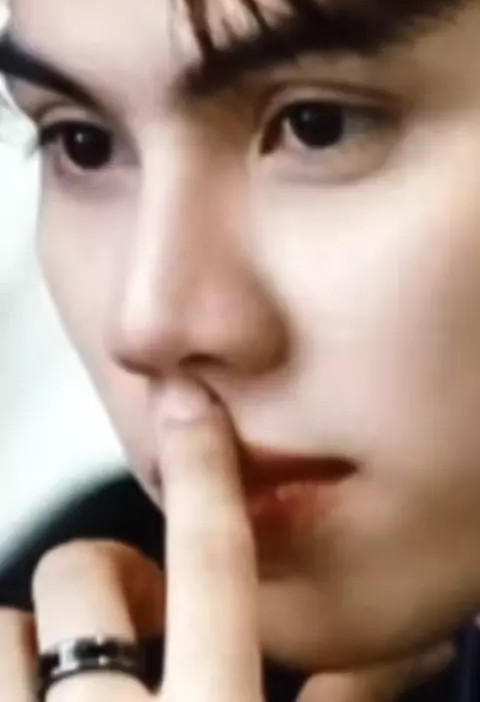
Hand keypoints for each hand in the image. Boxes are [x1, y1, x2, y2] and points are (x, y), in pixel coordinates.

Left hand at [0, 401, 452, 700]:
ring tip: (57, 684)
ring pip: (1, 630)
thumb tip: (380, 653)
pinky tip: (28, 701)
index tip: (191, 404)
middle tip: (122, 615)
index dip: (207, 470)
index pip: (216, 567)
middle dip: (102, 574)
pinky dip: (0, 674)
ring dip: (29, 640)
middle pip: (85, 574)